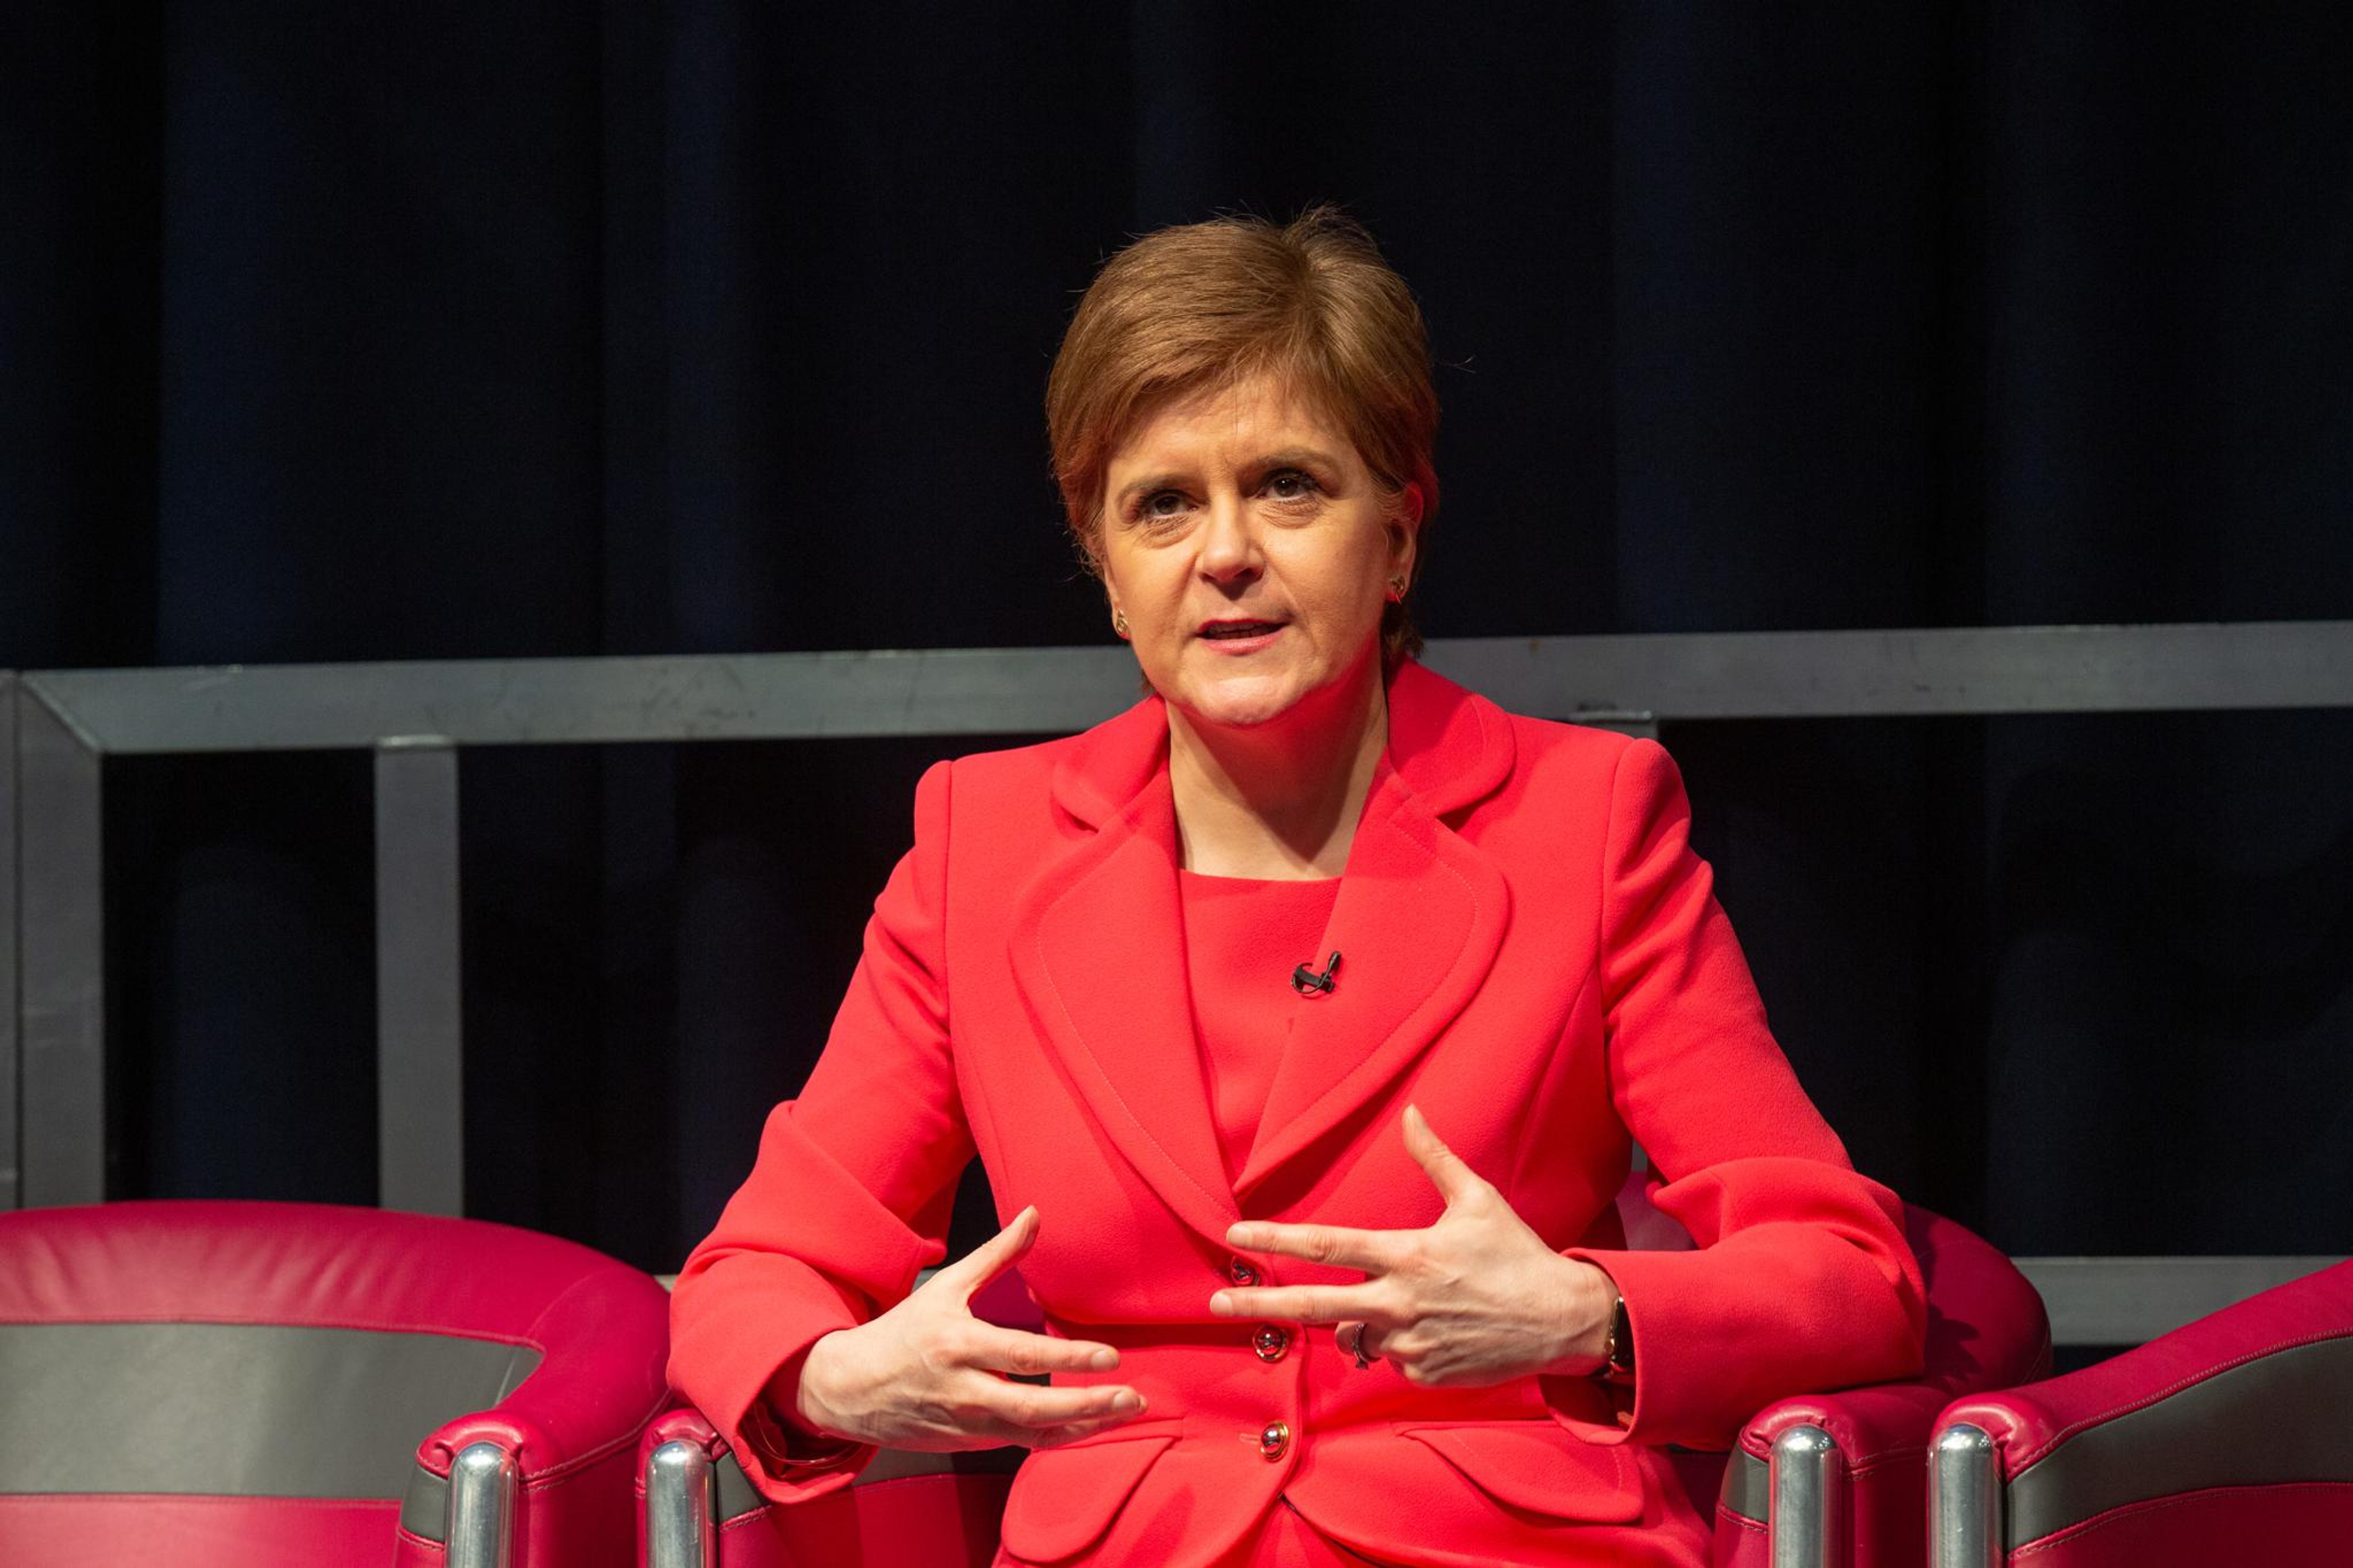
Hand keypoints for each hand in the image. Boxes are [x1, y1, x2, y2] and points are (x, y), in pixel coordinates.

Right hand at [794, 1206, 1146, 1449]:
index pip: (1024, 1355)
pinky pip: (1021, 1443)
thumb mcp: (947, 1286)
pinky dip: (1057, 1436)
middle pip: (1034, 1407)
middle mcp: (964, 1391)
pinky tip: (1090, 1425)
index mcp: (959, 1345)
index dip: (1071, 1359)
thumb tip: (1034, 1214)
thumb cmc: (905, 1332)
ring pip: (1033, 1433)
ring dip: (1083, 1426)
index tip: (1111, 1357)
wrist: (852, 1388)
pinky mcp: (969, 1444)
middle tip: (1130, 1396)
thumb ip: (997, 1254)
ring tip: (1124, 1410)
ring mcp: (967, 1424)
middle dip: (1087, 1406)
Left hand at [1211, 1105, 1618, 1387]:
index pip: (1327, 1245)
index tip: (1234, 1233)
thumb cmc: (1516, 1254)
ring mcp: (1409, 1343)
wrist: (1562, 1320)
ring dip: (1358, 1325)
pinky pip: (1389, 1359)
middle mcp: (1400, 1302)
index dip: (1276, 1237)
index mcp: (1407, 1255)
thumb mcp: (1478, 1200)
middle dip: (1257, 1304)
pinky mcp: (1423, 1374)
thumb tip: (1413, 1113)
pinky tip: (1435, 1329)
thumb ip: (1435, 1158)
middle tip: (1214, 1306)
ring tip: (1400, 1308)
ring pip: (1354, 1337)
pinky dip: (1397, 1344)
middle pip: (1312, 1305)